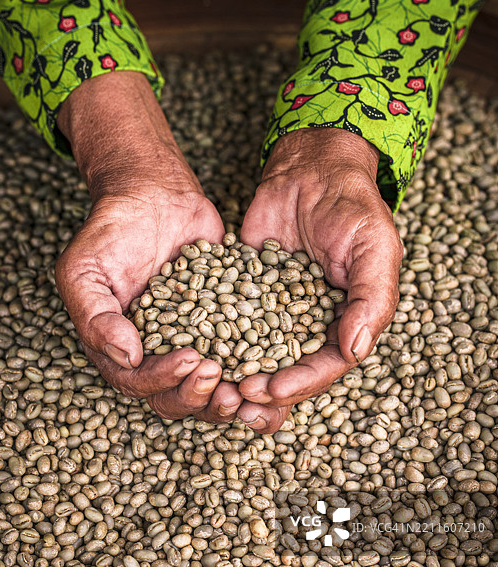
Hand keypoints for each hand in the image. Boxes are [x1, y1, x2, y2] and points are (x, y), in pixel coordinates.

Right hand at [55, 72, 242, 421]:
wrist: (153, 197)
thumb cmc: (110, 231)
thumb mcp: (83, 270)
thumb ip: (95, 317)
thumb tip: (127, 357)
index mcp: (119, 350)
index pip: (139, 382)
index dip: (164, 379)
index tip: (190, 359)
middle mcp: (156, 354)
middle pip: (176, 397)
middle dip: (199, 396)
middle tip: (222, 381)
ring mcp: (193, 342)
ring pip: (210, 388)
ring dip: (228, 396)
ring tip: (249, 388)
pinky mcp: (225, 325)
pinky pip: (241, 354)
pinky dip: (256, 366)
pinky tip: (275, 361)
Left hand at [237, 127, 402, 430]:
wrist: (309, 169)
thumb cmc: (352, 206)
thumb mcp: (375, 248)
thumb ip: (371, 300)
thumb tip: (355, 351)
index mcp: (343, 324)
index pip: (324, 367)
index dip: (300, 384)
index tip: (273, 389)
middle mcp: (306, 326)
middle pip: (285, 373)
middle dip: (262, 391)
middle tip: (236, 397)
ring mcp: (271, 312)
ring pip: (252, 356)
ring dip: (234, 375)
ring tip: (213, 383)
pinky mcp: (241, 293)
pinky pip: (225, 321)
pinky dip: (212, 339)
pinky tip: (193, 350)